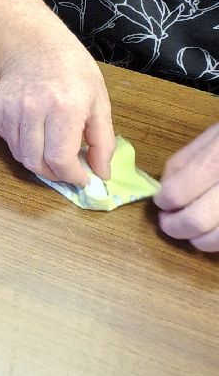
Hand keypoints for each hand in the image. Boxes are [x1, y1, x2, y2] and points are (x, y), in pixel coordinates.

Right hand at [0, 45, 115, 186]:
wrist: (34, 47)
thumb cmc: (73, 73)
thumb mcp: (99, 103)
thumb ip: (103, 141)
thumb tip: (102, 174)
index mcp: (64, 107)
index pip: (60, 158)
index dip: (72, 176)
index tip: (83, 179)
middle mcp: (32, 110)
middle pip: (36, 162)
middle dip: (55, 175)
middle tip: (68, 171)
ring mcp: (9, 110)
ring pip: (20, 156)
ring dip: (39, 162)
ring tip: (53, 153)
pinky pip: (10, 142)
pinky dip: (25, 147)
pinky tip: (37, 134)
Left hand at [155, 123, 218, 250]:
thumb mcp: (215, 135)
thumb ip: (185, 161)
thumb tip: (164, 191)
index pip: (178, 192)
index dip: (165, 201)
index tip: (163, 201)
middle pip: (197, 220)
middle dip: (175, 226)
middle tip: (170, 222)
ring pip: (218, 238)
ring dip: (200, 240)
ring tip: (196, 231)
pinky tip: (218, 228)